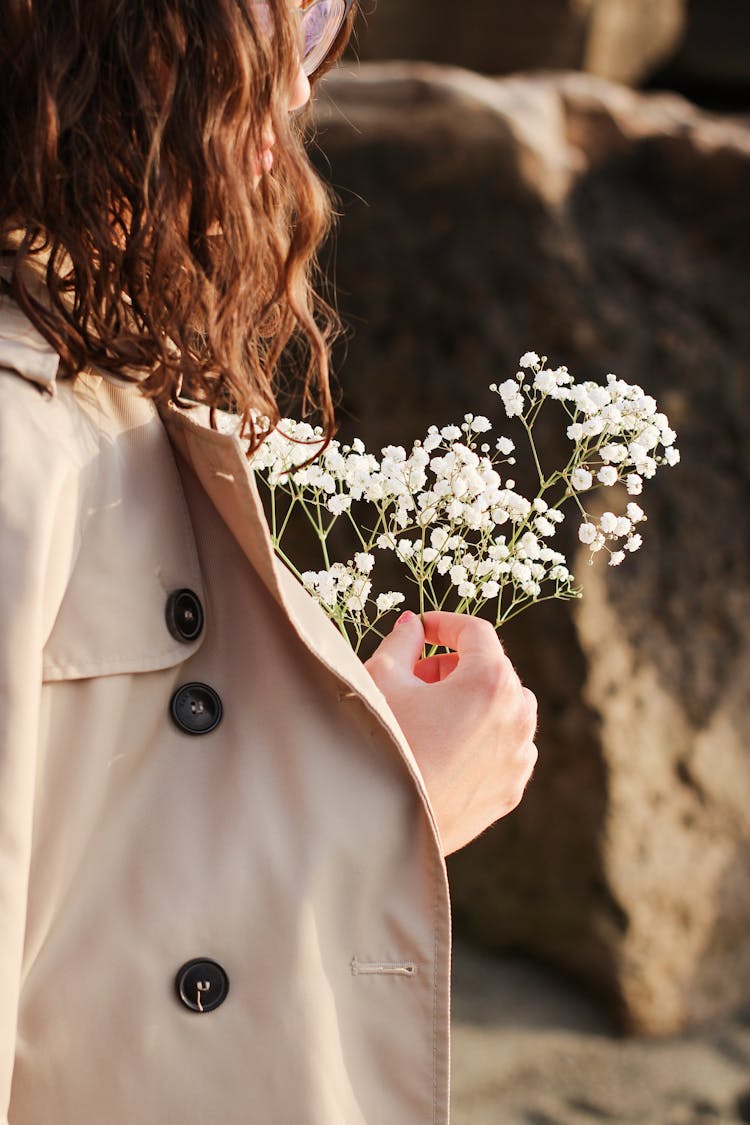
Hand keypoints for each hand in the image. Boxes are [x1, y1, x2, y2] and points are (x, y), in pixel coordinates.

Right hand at [365, 611, 537, 855]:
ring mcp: (518, 756)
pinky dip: (483, 737)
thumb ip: (403, 641)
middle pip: (492, 669)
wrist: (376, 823)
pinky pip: (506, 747)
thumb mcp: (381, 679)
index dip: (444, 623)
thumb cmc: (377, 742)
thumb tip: (412, 625)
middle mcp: (517, 716)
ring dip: (472, 700)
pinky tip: (443, 747)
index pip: (476, 632)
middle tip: (415, 676)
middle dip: (455, 665)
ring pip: (504, 708)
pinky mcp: (512, 788)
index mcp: (490, 681)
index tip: (421, 629)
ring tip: (429, 713)